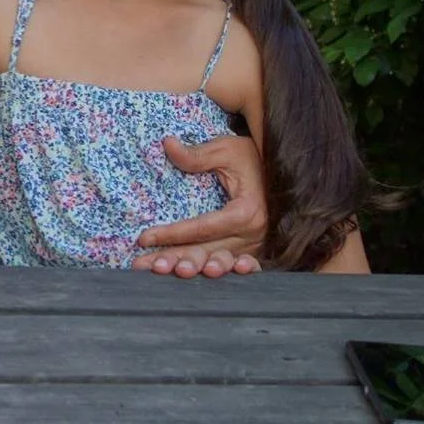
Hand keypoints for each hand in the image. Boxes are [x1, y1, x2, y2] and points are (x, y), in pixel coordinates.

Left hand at [132, 134, 268, 276]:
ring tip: (160, 272)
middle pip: (207, 252)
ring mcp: (254, 246)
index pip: (202, 228)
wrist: (279, 170)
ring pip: (215, 262)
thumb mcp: (225, 150)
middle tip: (145, 265)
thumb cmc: (250, 158)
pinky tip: (191, 279)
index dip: (172, 234)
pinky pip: (227, 265)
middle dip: (174, 259)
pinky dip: (208, 271)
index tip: (144, 238)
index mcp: (246, 212)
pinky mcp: (252, 250)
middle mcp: (253, 235)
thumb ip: (197, 154)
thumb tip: (167, 144)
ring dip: (187, 268)